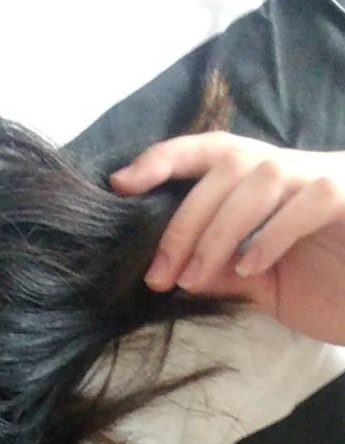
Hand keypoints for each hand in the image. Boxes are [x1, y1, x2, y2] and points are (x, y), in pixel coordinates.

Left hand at [110, 133, 344, 344]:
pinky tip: (250, 268)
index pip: (212, 155)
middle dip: (183, 221)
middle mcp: (295, 171)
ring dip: (216, 230)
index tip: (121, 184)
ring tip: (195, 278)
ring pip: (259, 180)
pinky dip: (270, 234)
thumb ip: (226, 272)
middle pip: (225, 168)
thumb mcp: (267, 286)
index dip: (166, 159)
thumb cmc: (335, 288)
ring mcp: (325, 180)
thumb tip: (178, 271)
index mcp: (269, 187)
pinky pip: (304, 202)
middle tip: (158, 273)